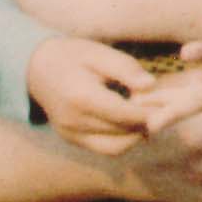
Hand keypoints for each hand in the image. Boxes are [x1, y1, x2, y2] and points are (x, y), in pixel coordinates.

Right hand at [25, 36, 154, 152]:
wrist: (35, 69)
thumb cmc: (72, 56)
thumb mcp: (99, 53)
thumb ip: (126, 69)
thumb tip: (151, 86)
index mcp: (82, 97)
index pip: (124, 114)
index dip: (149, 112)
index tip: (166, 105)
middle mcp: (74, 121)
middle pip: (122, 133)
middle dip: (145, 124)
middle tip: (160, 110)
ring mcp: (70, 134)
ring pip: (115, 147)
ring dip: (134, 136)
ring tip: (144, 117)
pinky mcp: (71, 139)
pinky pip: (103, 148)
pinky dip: (121, 139)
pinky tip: (128, 123)